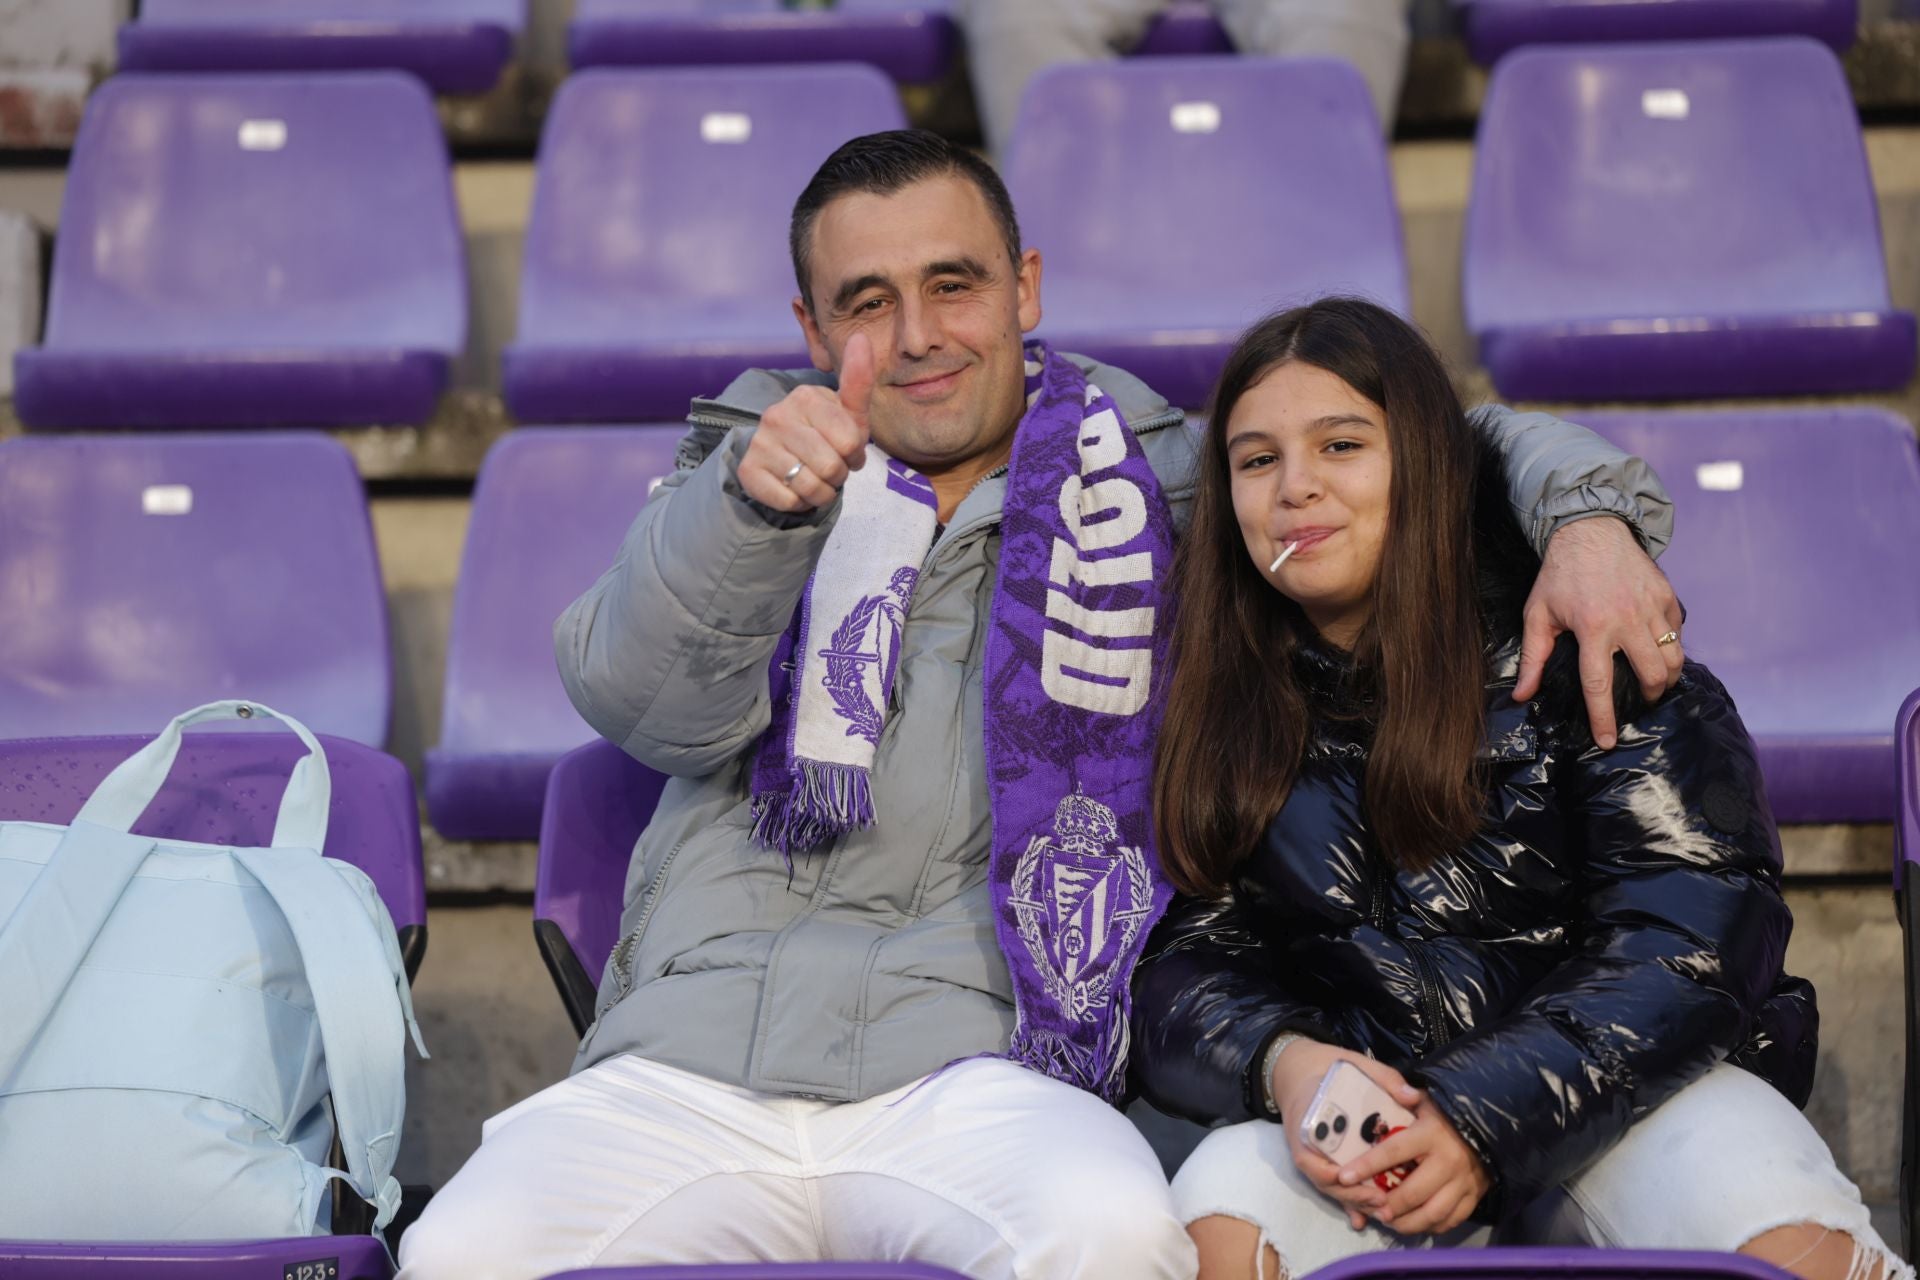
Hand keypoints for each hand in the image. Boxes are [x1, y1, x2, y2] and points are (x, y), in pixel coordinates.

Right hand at [738, 332, 874, 512]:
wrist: (782, 458)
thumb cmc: (825, 434)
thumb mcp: (847, 411)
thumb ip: (858, 380)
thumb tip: (861, 336)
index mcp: (806, 396)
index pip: (849, 440)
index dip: (854, 453)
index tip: (844, 449)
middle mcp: (777, 414)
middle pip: (832, 467)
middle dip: (838, 475)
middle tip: (829, 467)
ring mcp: (760, 442)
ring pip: (811, 488)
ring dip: (821, 493)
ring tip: (813, 478)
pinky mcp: (748, 471)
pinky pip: (789, 501)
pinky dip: (799, 503)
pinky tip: (793, 488)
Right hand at [1271, 1040, 1422, 1230]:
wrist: (1307, 1074)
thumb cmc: (1332, 1072)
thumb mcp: (1356, 1067)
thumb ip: (1384, 1079)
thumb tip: (1412, 1095)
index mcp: (1308, 1125)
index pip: (1311, 1160)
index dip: (1330, 1175)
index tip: (1353, 1179)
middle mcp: (1309, 1148)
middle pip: (1327, 1183)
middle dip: (1353, 1195)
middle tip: (1382, 1201)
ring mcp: (1318, 1158)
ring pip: (1335, 1190)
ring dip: (1357, 1202)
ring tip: (1385, 1211)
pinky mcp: (1329, 1163)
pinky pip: (1338, 1187)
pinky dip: (1350, 1205)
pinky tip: (1364, 1220)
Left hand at [1336, 1098, 1489, 1236]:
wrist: (1491, 1128)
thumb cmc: (1447, 1115)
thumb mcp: (1428, 1100)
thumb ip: (1406, 1094)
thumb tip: (1402, 1092)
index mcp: (1430, 1134)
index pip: (1393, 1152)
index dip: (1367, 1166)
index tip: (1343, 1177)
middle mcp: (1448, 1161)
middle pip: (1412, 1193)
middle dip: (1387, 1206)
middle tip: (1370, 1209)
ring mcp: (1464, 1182)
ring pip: (1432, 1214)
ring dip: (1406, 1223)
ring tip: (1388, 1220)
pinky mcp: (1475, 1197)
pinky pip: (1450, 1221)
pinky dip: (1429, 1227)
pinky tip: (1413, 1223)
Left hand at [1512, 515, 1683, 748]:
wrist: (1590, 529)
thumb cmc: (1560, 574)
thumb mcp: (1538, 614)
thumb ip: (1533, 657)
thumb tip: (1522, 695)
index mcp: (1592, 627)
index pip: (1599, 684)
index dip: (1604, 717)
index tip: (1607, 741)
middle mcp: (1627, 618)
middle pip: (1651, 674)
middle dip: (1650, 695)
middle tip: (1642, 701)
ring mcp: (1652, 606)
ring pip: (1674, 656)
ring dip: (1667, 676)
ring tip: (1656, 683)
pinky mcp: (1667, 594)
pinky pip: (1678, 631)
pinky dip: (1673, 645)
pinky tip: (1659, 649)